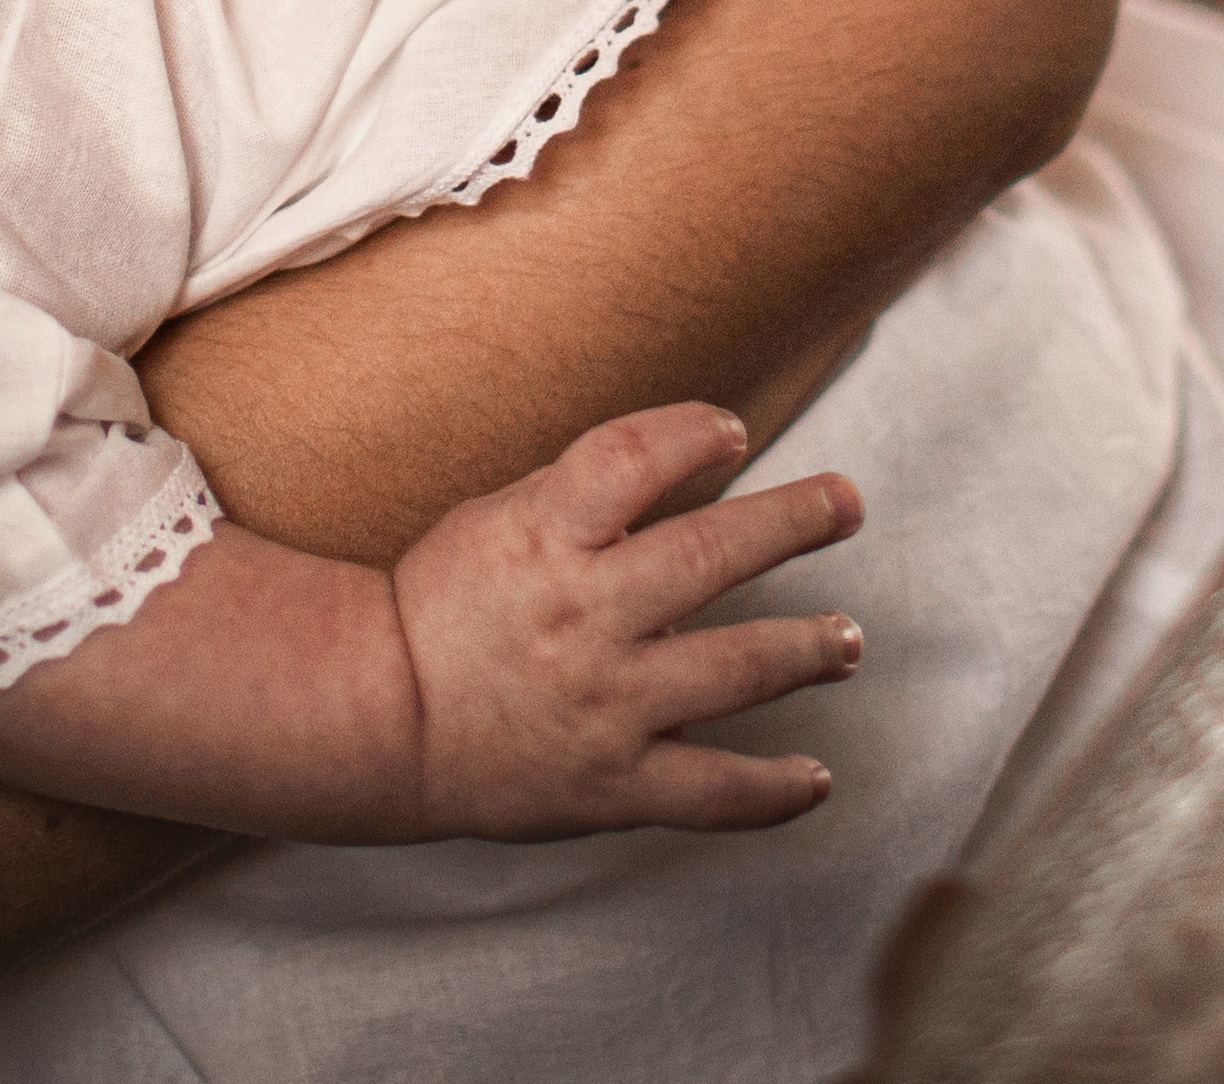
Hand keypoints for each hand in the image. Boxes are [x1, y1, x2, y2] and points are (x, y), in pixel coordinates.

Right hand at [396, 401, 864, 840]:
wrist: (374, 720)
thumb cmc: (447, 601)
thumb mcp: (506, 515)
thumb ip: (594, 495)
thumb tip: (696, 460)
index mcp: (548, 537)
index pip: (632, 458)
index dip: (692, 432)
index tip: (731, 431)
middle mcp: (584, 614)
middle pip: (709, 554)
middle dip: (794, 521)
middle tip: (847, 502)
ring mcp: (605, 703)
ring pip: (734, 670)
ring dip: (808, 649)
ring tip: (849, 639)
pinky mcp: (610, 784)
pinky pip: (709, 792)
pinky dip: (771, 790)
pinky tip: (817, 779)